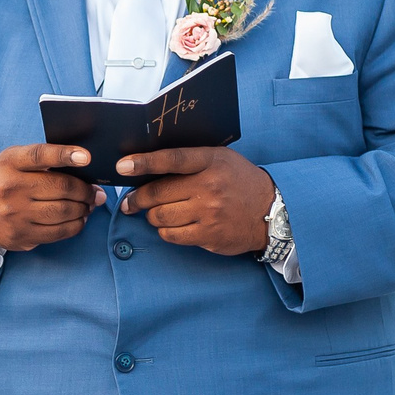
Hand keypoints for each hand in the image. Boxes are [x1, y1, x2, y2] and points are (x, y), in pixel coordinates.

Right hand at [0, 143, 100, 253]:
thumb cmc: (6, 181)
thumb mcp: (15, 161)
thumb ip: (43, 160)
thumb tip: (84, 168)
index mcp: (10, 163)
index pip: (40, 156)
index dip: (65, 154)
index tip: (86, 157)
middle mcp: (10, 187)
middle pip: (61, 187)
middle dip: (85, 190)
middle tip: (96, 192)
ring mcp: (15, 214)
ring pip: (64, 211)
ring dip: (84, 208)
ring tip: (89, 204)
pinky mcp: (22, 235)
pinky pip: (60, 231)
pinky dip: (76, 224)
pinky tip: (79, 218)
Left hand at [118, 147, 275, 255]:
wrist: (272, 211)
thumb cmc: (239, 181)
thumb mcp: (221, 159)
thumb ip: (191, 159)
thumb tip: (149, 163)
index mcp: (211, 161)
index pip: (171, 159)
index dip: (143, 162)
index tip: (123, 166)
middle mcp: (209, 186)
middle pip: (158, 193)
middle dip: (137, 199)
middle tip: (130, 202)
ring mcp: (209, 213)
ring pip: (160, 216)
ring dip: (152, 216)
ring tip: (155, 213)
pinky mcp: (208, 235)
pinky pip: (172, 235)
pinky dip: (165, 231)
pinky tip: (171, 226)